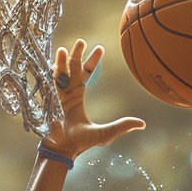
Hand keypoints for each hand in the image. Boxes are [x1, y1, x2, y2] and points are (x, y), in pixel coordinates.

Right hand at [44, 38, 144, 158]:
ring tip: (63, 49)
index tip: (100, 47)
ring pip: (60, 72)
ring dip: (62, 60)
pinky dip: (51, 71)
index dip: (92, 60)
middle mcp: (67, 93)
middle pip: (72, 68)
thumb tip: (143, 124)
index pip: (86, 73)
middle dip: (76, 54)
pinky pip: (49, 81)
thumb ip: (122, 126)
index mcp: (78, 97)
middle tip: (82, 40)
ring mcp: (56, 95)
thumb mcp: (105, 133)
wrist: (62, 150)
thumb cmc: (81, 143)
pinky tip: (54, 61)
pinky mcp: (47, 99)